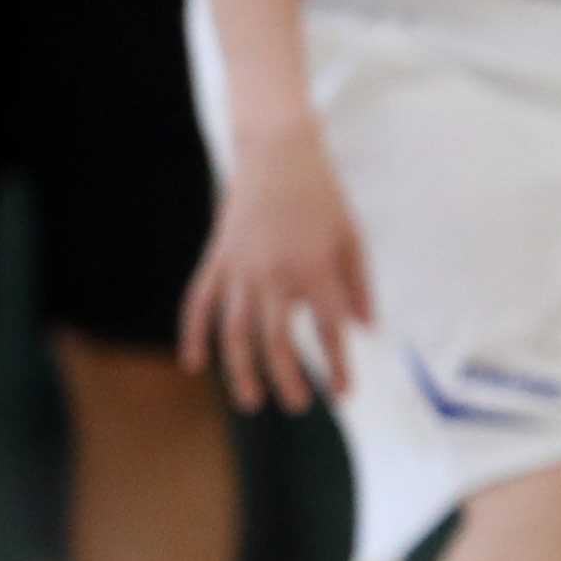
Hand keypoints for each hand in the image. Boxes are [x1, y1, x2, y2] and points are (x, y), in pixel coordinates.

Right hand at [180, 135, 373, 411]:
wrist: (277, 154)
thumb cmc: (322, 197)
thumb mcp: (352, 238)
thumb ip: (359, 286)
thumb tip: (367, 330)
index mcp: (314, 270)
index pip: (329, 331)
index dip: (339, 367)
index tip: (345, 395)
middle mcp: (274, 275)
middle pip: (277, 342)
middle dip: (289, 379)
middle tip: (297, 406)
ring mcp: (239, 269)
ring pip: (235, 331)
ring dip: (241, 370)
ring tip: (252, 401)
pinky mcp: (216, 260)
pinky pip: (199, 303)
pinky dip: (193, 333)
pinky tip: (194, 362)